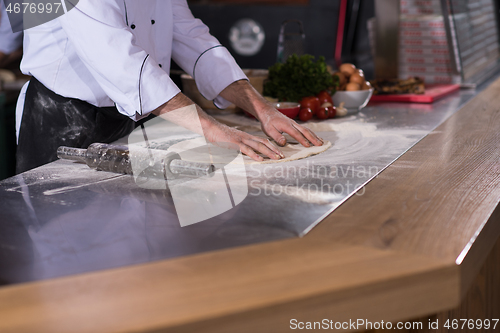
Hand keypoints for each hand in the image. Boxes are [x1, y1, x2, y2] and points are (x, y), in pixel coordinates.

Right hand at [153, 93, 284, 160]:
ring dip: (268, 153)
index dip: (272, 146)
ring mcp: (241, 139)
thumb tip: (244, 153)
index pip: (262, 141)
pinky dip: (254, 155)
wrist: (210, 127)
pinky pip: (246, 149)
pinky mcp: (234, 143)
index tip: (279, 152)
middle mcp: (246, 137)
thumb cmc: (219, 135)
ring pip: (258, 146)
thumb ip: (239, 146)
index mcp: (246, 136)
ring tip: (276, 158)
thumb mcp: (232, 141)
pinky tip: (260, 159)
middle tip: (282, 156)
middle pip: (263, 143)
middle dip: (274, 150)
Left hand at [219, 80, 323, 146]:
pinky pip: (305, 128)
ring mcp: (294, 123)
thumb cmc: (268, 121)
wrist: (267, 112)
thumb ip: (276, 136)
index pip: (296, 134)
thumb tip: (284, 143)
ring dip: (314, 136)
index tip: (308, 146)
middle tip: (320, 144)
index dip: (302, 140)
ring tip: (321, 142)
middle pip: (305, 131)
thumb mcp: (269, 130)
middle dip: (313, 138)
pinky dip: (311, 133)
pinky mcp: (294, 124)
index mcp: (287, 125)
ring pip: (307, 129)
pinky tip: (314, 137)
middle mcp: (293, 123)